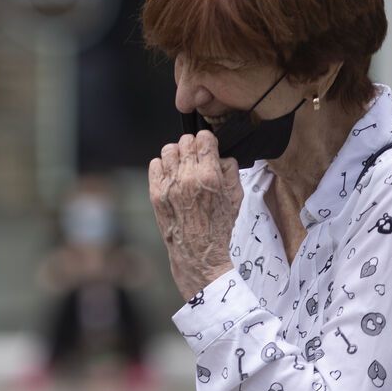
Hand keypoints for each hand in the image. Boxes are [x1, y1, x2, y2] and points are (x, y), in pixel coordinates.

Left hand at [149, 130, 241, 299]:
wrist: (199, 251)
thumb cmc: (219, 225)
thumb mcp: (236, 196)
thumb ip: (230, 169)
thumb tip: (220, 154)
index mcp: (210, 176)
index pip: (204, 139)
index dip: (207, 141)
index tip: (208, 146)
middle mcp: (187, 177)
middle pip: (185, 141)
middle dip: (193, 147)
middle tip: (196, 158)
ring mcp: (169, 185)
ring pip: (168, 150)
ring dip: (177, 154)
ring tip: (183, 166)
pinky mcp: (155, 193)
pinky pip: (155, 164)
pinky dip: (163, 167)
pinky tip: (172, 176)